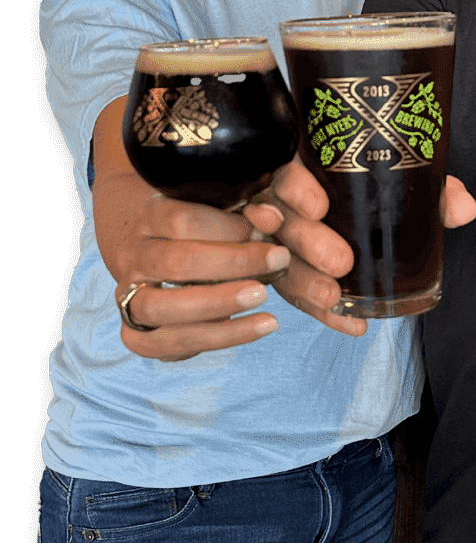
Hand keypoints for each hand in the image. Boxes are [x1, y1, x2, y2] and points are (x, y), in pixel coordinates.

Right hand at [93, 99, 290, 359]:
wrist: (135, 238)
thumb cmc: (190, 216)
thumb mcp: (210, 199)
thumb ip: (243, 205)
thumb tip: (274, 217)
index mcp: (148, 214)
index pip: (181, 219)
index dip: (229, 227)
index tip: (269, 226)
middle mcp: (133, 255)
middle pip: (176, 262)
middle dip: (234, 263)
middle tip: (280, 258)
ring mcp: (129, 297)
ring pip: (162, 308)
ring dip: (220, 305)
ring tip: (266, 301)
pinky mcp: (139, 335)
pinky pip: (169, 344)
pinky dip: (218, 338)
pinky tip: (260, 327)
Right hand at [245, 164, 475, 335]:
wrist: (368, 209)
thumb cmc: (381, 189)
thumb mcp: (406, 184)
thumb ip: (433, 191)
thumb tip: (464, 209)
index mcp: (308, 172)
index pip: (285, 173)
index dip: (295, 190)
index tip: (318, 206)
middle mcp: (285, 206)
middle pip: (279, 222)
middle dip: (305, 243)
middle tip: (339, 261)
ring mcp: (280, 243)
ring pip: (277, 263)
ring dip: (304, 283)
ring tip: (333, 298)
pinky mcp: (288, 275)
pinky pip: (298, 296)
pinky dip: (326, 314)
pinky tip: (352, 324)